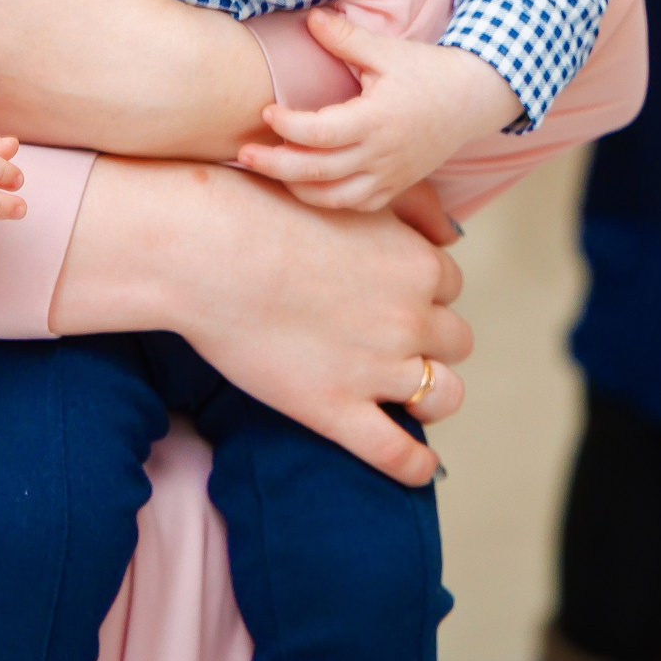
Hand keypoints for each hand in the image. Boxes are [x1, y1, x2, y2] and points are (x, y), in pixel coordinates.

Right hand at [52, 157, 470, 485]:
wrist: (207, 249)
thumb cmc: (264, 209)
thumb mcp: (351, 194)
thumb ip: (410, 210)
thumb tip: (447, 231)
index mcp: (415, 263)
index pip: (448, 286)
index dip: (422, 294)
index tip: (395, 298)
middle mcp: (409, 317)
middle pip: (454, 339)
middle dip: (429, 340)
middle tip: (392, 339)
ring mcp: (378, 368)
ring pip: (444, 395)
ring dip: (432, 394)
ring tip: (408, 396)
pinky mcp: (338, 410)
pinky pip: (399, 455)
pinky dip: (414, 466)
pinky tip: (415, 466)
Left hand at [236, 8, 522, 211]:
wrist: (474, 99)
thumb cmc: (428, 72)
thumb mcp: (387, 51)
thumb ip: (346, 38)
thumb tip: (310, 17)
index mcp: (376, 120)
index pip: (320, 133)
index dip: (287, 126)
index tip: (265, 112)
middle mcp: (381, 155)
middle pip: (317, 173)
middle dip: (275, 166)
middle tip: (243, 154)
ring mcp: (390, 176)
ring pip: (334, 199)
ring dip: (297, 188)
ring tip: (271, 170)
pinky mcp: (397, 186)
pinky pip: (356, 205)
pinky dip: (327, 199)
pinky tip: (306, 183)